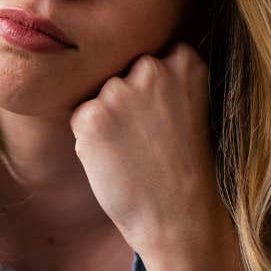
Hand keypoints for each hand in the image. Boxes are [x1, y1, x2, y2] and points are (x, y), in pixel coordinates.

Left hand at [69, 43, 229, 269]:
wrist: (180, 216)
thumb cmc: (186, 165)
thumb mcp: (190, 107)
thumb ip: (165, 79)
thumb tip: (121, 64)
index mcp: (185, 62)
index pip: (153, 54)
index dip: (154, 89)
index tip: (168, 117)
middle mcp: (151, 67)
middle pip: (120, 72)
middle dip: (126, 99)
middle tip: (148, 139)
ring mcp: (120, 90)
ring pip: (99, 94)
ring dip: (106, 117)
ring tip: (134, 151)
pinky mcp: (91, 116)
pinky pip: (80, 117)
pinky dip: (90, 138)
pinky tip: (116, 159)